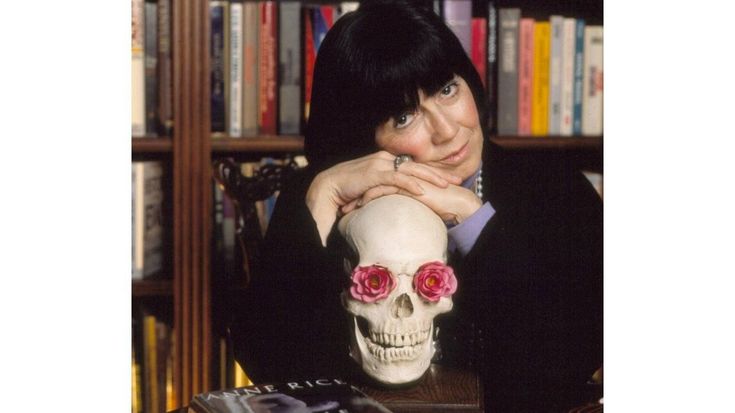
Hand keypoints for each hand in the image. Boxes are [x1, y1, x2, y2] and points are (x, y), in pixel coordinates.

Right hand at [306, 151, 461, 244]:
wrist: (328, 187)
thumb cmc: (348, 189)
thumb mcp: (371, 187)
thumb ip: (385, 188)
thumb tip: (397, 197)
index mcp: (386, 161)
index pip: (413, 166)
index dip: (432, 172)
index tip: (448, 180)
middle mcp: (385, 159)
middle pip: (417, 166)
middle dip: (438, 173)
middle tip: (457, 181)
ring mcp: (380, 165)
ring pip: (411, 170)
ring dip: (430, 177)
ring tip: (446, 185)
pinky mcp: (374, 173)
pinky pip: (396, 178)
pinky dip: (410, 184)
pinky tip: (422, 190)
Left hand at [355, 179, 482, 224]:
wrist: (456, 203)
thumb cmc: (441, 204)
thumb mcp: (417, 202)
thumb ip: (405, 200)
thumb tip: (394, 211)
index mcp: (403, 176)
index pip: (377, 180)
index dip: (363, 190)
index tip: (352, 202)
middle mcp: (402, 174)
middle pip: (372, 180)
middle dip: (357, 192)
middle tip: (345, 204)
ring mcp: (403, 177)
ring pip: (374, 183)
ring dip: (359, 196)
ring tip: (348, 208)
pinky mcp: (406, 185)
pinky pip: (383, 189)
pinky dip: (370, 197)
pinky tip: (362, 206)